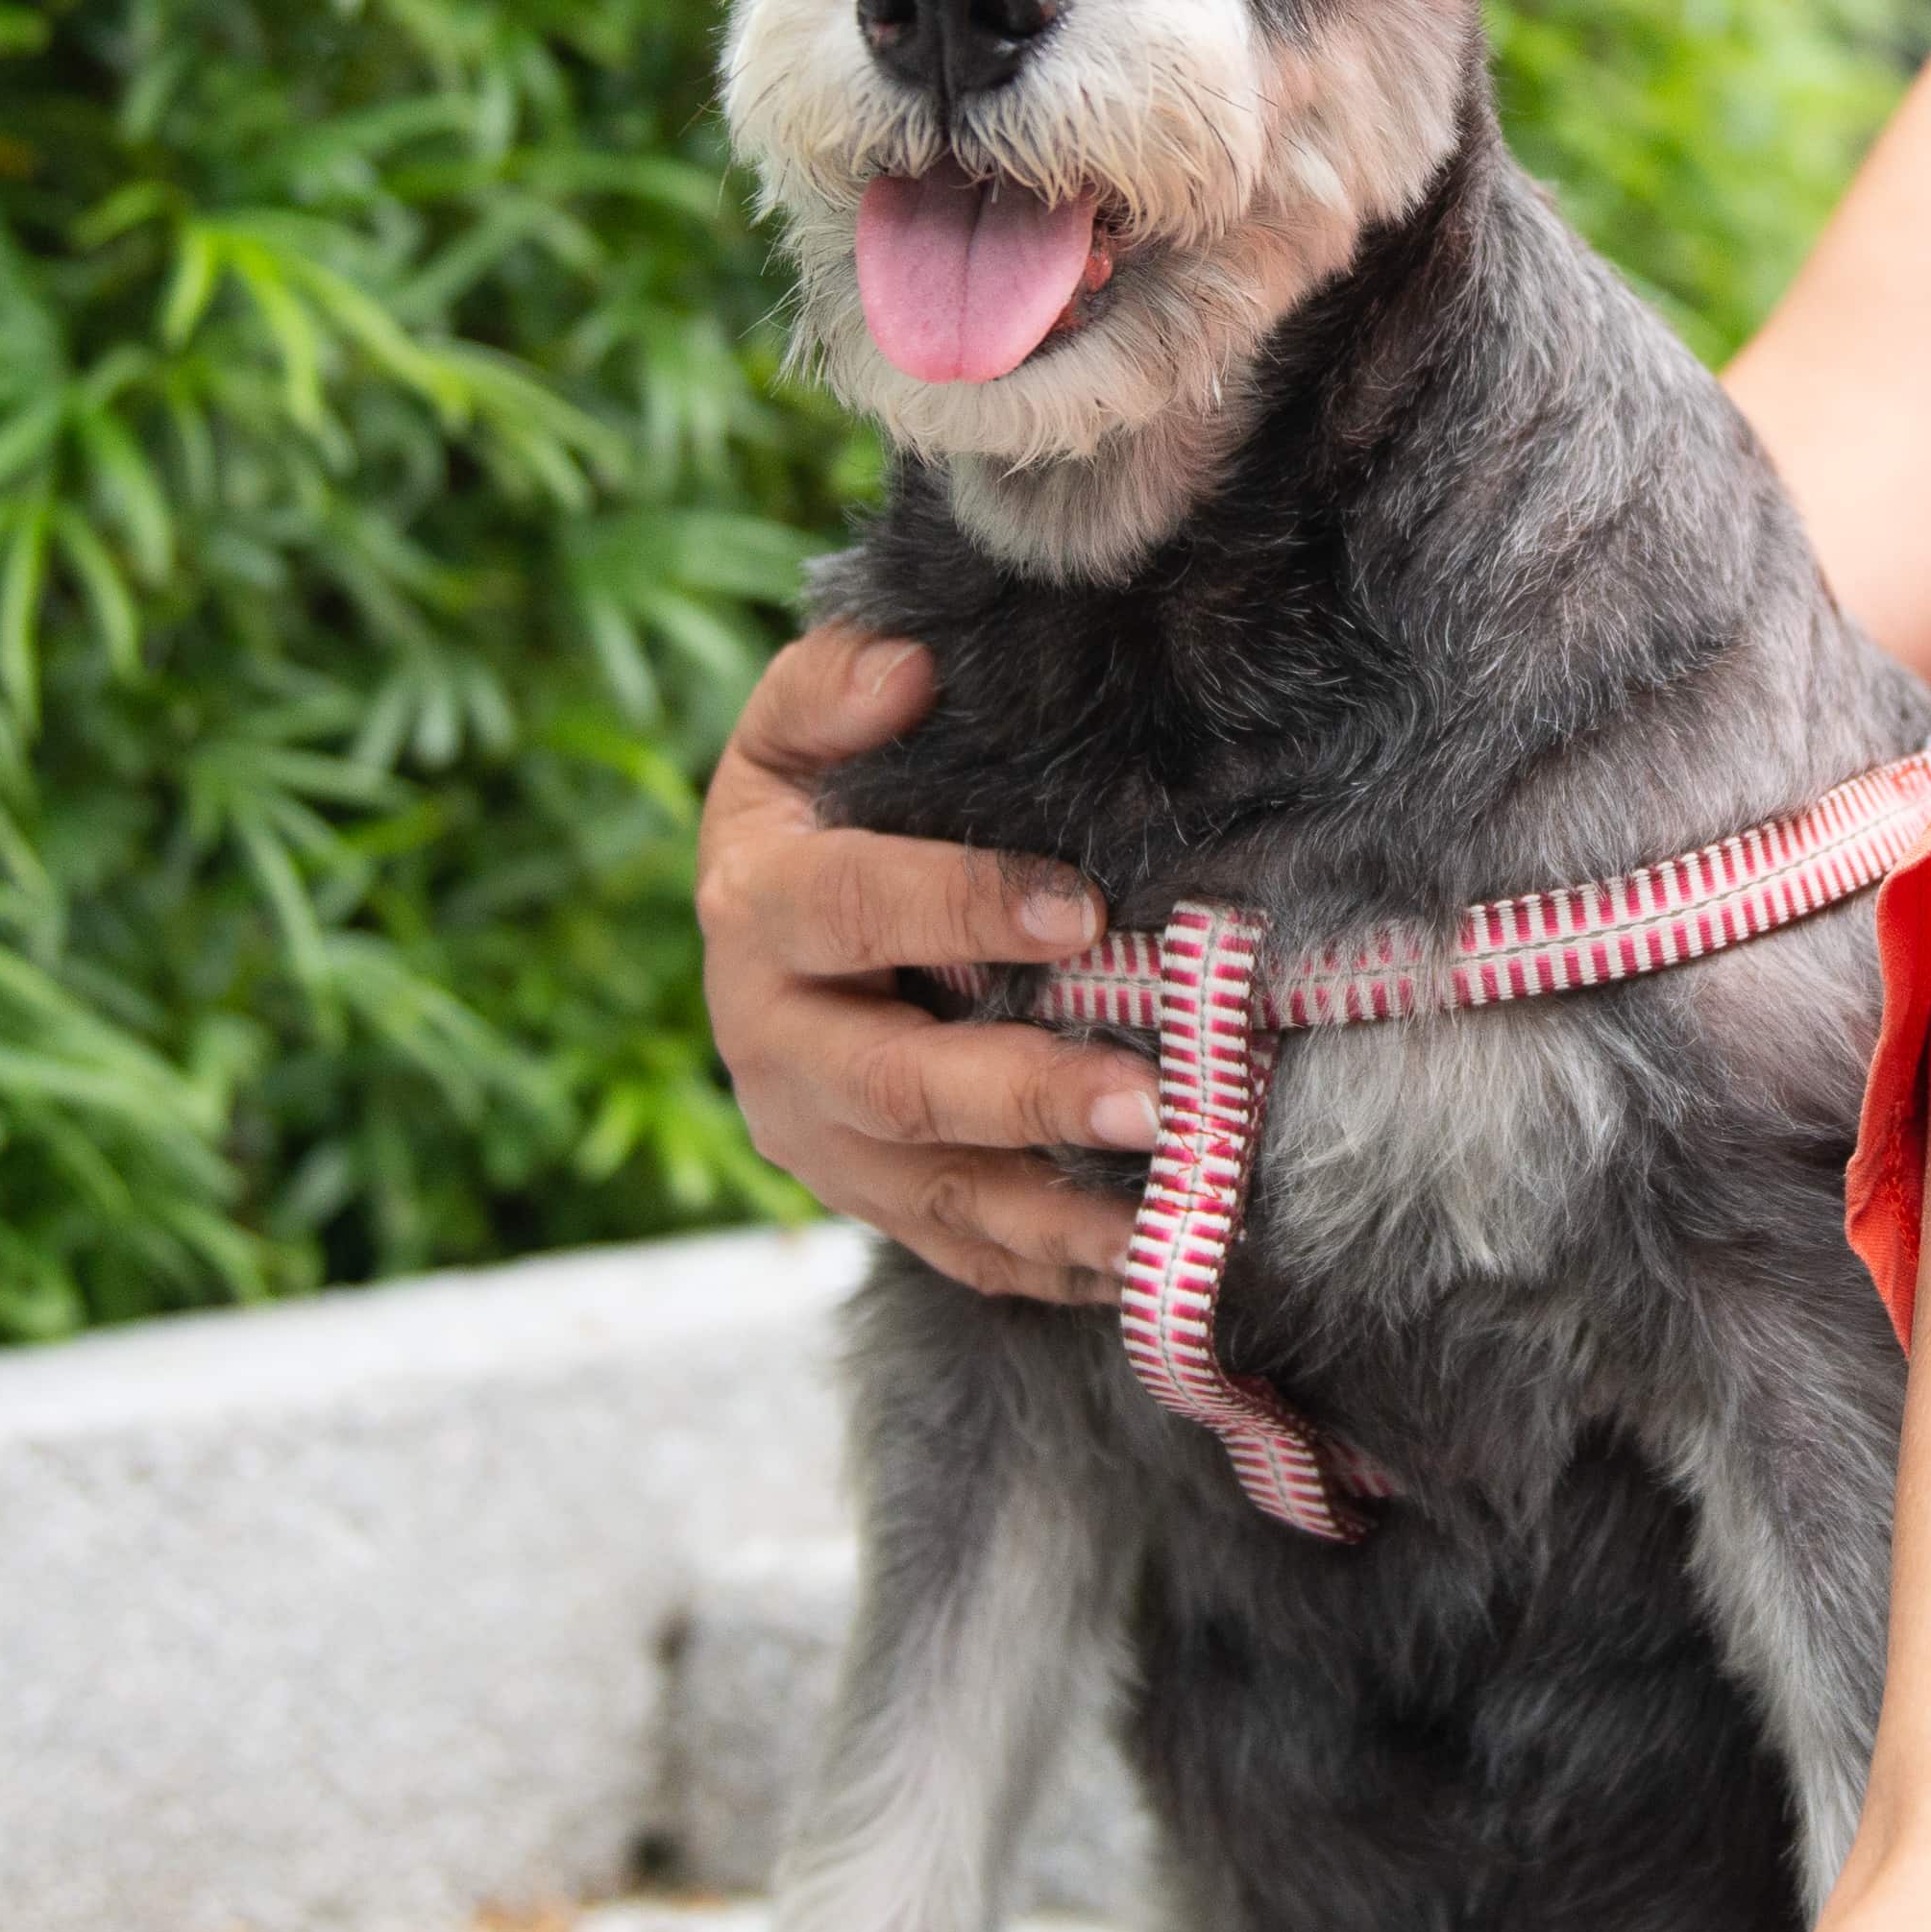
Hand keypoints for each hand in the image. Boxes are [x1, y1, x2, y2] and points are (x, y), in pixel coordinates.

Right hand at [698, 628, 1143, 1300]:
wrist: (759, 945)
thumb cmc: (810, 815)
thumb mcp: (791, 737)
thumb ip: (832, 690)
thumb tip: (908, 665)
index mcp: (756, 909)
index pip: (853, 908)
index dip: (962, 904)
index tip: (1083, 908)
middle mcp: (772, 1043)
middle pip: (898, 1086)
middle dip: (1028, 1096)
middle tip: (1154, 1100)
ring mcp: (817, 1143)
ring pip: (936, 1195)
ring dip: (1058, 1212)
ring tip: (1174, 1212)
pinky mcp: (866, 1204)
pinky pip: (958, 1252)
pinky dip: (1050, 1267)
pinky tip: (1146, 1261)